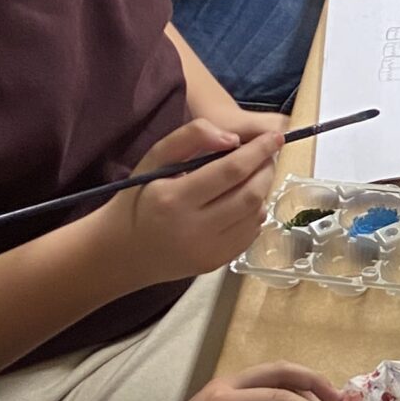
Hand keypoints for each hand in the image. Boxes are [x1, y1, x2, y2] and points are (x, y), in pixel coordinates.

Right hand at [93, 116, 285, 286]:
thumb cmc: (139, 197)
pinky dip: (255, 213)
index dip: (259, 151)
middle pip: (250, 194)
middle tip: (267, 154)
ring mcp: (207, 250)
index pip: (231, 171)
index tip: (275, 137)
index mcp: (174, 198)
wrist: (125, 250)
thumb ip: (190, 137)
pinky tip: (244, 201)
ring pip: (255, 215)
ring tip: (255, 174)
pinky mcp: (215, 263)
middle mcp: (192, 228)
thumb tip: (233, 138)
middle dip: (266, 170)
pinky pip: (249, 234)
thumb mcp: (154, 158)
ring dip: (263, 190)